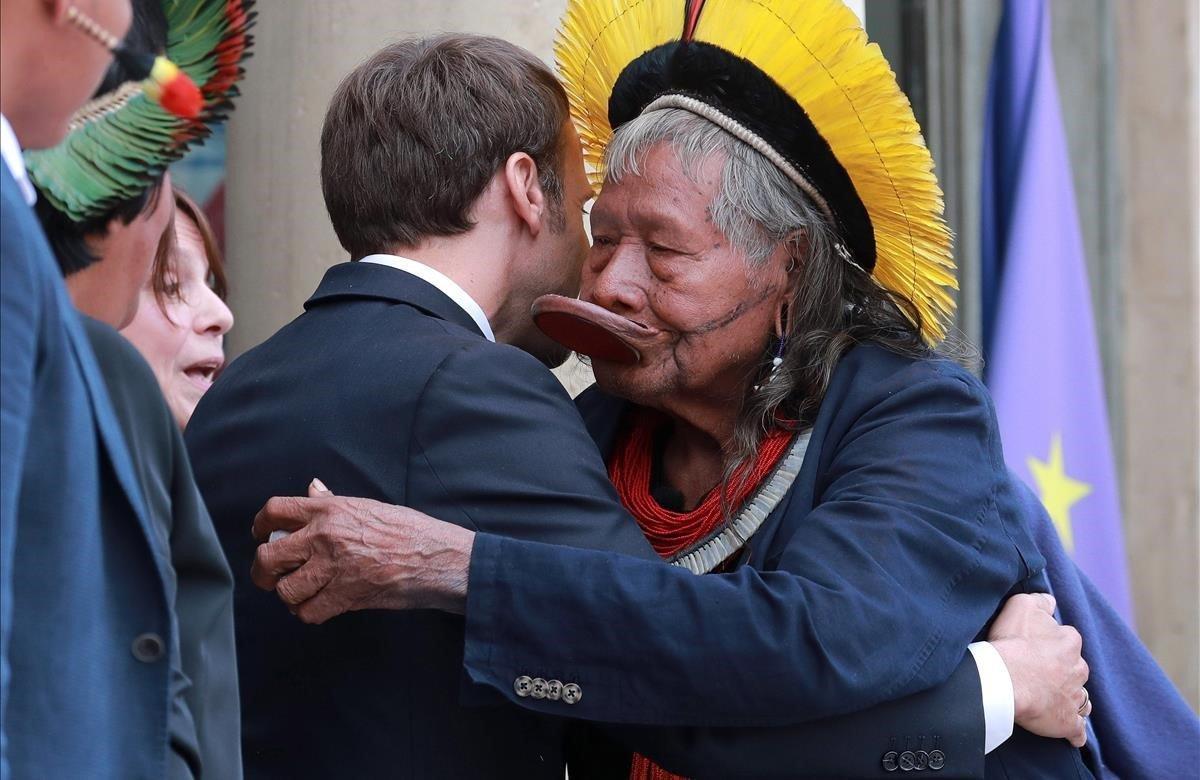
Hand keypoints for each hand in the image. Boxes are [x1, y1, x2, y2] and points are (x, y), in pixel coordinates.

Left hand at [250, 479, 474, 623]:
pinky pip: (308, 612)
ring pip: (285, 590)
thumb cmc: (409, 530)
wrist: (437, 557)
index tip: (261, 536)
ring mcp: (334, 567)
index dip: (261, 526)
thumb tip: (312, 488)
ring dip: (291, 596)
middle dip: (263, 572)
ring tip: (303, 593)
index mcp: (329, 509)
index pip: (275, 511)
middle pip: (268, 557)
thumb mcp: (368, 507)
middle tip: (271, 577)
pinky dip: (310, 613)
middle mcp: (325, 535)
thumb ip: (334, 502)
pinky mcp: (345, 595)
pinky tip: (320, 606)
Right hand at [988, 593, 1090, 746]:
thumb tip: (1050, 599)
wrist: (1005, 680)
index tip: (1035, 649)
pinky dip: (1074, 731)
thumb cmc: (1012, 643)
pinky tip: (1068, 733)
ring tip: (1050, 701)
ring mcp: (1076, 698)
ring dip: (1069, 699)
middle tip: (1038, 674)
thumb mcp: (1022, 606)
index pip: (1067, 641)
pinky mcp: (1069, 723)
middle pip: (1075, 670)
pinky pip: (1077, 730)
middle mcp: (1079, 669)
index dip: (1051, 645)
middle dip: (1062, 672)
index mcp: (1070, 642)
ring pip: (1080, 698)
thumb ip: (1039, 600)